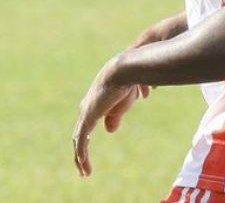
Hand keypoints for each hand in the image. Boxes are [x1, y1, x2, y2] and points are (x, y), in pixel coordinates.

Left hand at [73, 57, 140, 176]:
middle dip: (80, 150)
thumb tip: (109, 130)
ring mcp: (85, 113)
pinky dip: (81, 155)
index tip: (89, 149)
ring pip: (78, 140)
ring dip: (80, 157)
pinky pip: (81, 141)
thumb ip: (115, 117)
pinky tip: (83, 165)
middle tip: (82, 164)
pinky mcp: (88, 118)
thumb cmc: (129, 81)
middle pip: (79, 133)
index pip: (88, 122)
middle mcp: (87, 107)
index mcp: (96, 102)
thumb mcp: (124, 103)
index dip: (88, 136)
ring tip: (84, 171)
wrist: (125, 70)